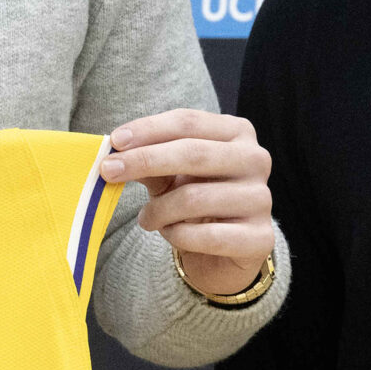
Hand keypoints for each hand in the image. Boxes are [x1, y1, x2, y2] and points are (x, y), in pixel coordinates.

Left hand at [105, 110, 273, 296]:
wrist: (226, 247)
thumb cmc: (196, 198)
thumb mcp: (172, 173)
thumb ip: (150, 160)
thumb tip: (115, 153)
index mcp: (237, 133)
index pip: (188, 122)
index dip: (148, 129)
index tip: (114, 141)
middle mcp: (256, 160)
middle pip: (193, 153)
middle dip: (144, 161)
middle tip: (108, 172)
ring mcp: (262, 199)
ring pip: (195, 198)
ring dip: (159, 210)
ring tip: (146, 219)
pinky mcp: (260, 238)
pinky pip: (206, 236)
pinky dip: (178, 236)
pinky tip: (171, 234)